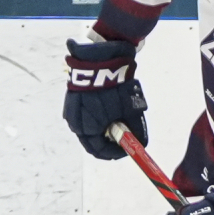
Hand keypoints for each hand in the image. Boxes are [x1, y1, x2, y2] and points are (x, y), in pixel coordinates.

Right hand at [64, 37, 147, 159]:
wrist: (99, 61)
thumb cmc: (116, 87)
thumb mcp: (131, 110)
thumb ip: (136, 130)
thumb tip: (142, 143)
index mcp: (88, 128)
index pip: (100, 151)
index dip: (116, 152)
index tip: (128, 149)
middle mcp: (76, 123)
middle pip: (92, 142)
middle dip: (109, 142)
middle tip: (124, 139)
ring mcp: (72, 112)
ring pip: (88, 130)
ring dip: (102, 131)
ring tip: (118, 122)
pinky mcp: (71, 102)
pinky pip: (83, 118)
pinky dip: (96, 120)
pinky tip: (107, 111)